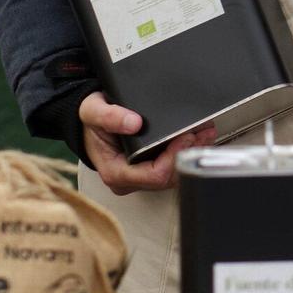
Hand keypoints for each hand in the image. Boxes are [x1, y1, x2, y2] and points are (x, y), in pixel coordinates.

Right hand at [78, 91, 216, 192]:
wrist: (87, 124)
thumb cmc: (90, 123)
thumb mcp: (93, 112)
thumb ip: (110, 116)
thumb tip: (133, 123)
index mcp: (115, 172)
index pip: (154, 175)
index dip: (174, 157)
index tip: (186, 136)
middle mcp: (129, 180)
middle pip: (168, 177)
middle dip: (187, 154)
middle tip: (202, 133)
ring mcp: (139, 178)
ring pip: (173, 175)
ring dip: (190, 154)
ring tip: (205, 133)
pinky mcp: (148, 171)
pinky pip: (171, 168)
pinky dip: (185, 153)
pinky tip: (196, 139)